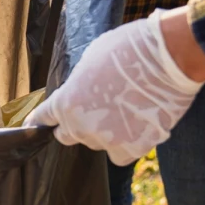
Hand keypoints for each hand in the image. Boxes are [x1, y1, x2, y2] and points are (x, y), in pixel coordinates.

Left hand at [25, 10, 204, 165]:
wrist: (167, 57)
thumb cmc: (128, 49)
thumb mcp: (91, 58)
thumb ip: (79, 83)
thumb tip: (80, 92)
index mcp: (66, 102)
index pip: (45, 118)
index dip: (41, 120)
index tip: (36, 124)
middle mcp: (81, 125)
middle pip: (67, 135)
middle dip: (75, 124)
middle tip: (93, 110)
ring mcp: (107, 140)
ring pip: (97, 144)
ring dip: (104, 133)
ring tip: (124, 110)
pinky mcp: (133, 148)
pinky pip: (120, 155)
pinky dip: (126, 144)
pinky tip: (136, 127)